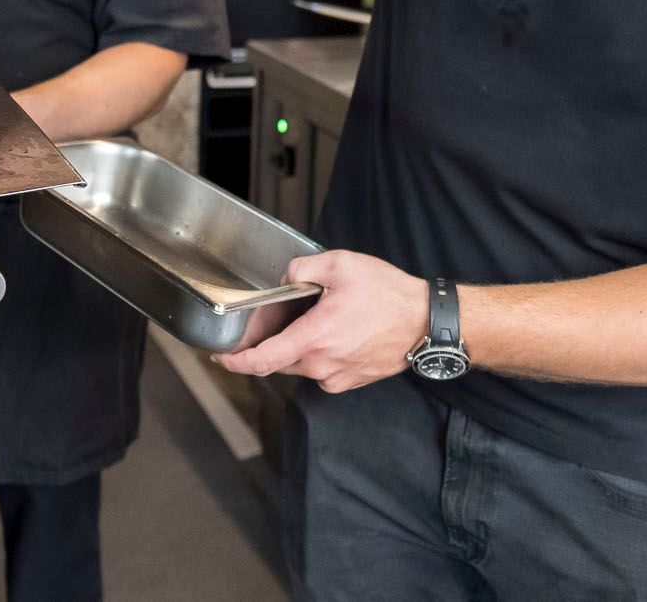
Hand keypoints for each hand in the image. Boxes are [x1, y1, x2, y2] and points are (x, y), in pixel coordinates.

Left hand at [213, 251, 429, 392]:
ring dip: (300, 345)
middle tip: (284, 317)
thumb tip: (286, 279)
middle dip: (274, 341)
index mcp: (313, 338)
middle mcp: (321, 365)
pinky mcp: (349, 381)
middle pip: (279, 359)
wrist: (425, 323)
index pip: (260, 361)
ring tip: (321, 320)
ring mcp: (336, 377)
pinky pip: (322, 369)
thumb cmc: (389, 295)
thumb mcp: (341, 265)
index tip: (220, 358)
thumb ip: (303, 269)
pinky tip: (338, 332)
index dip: (234, 362)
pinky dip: (320, 353)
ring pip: (302, 364)